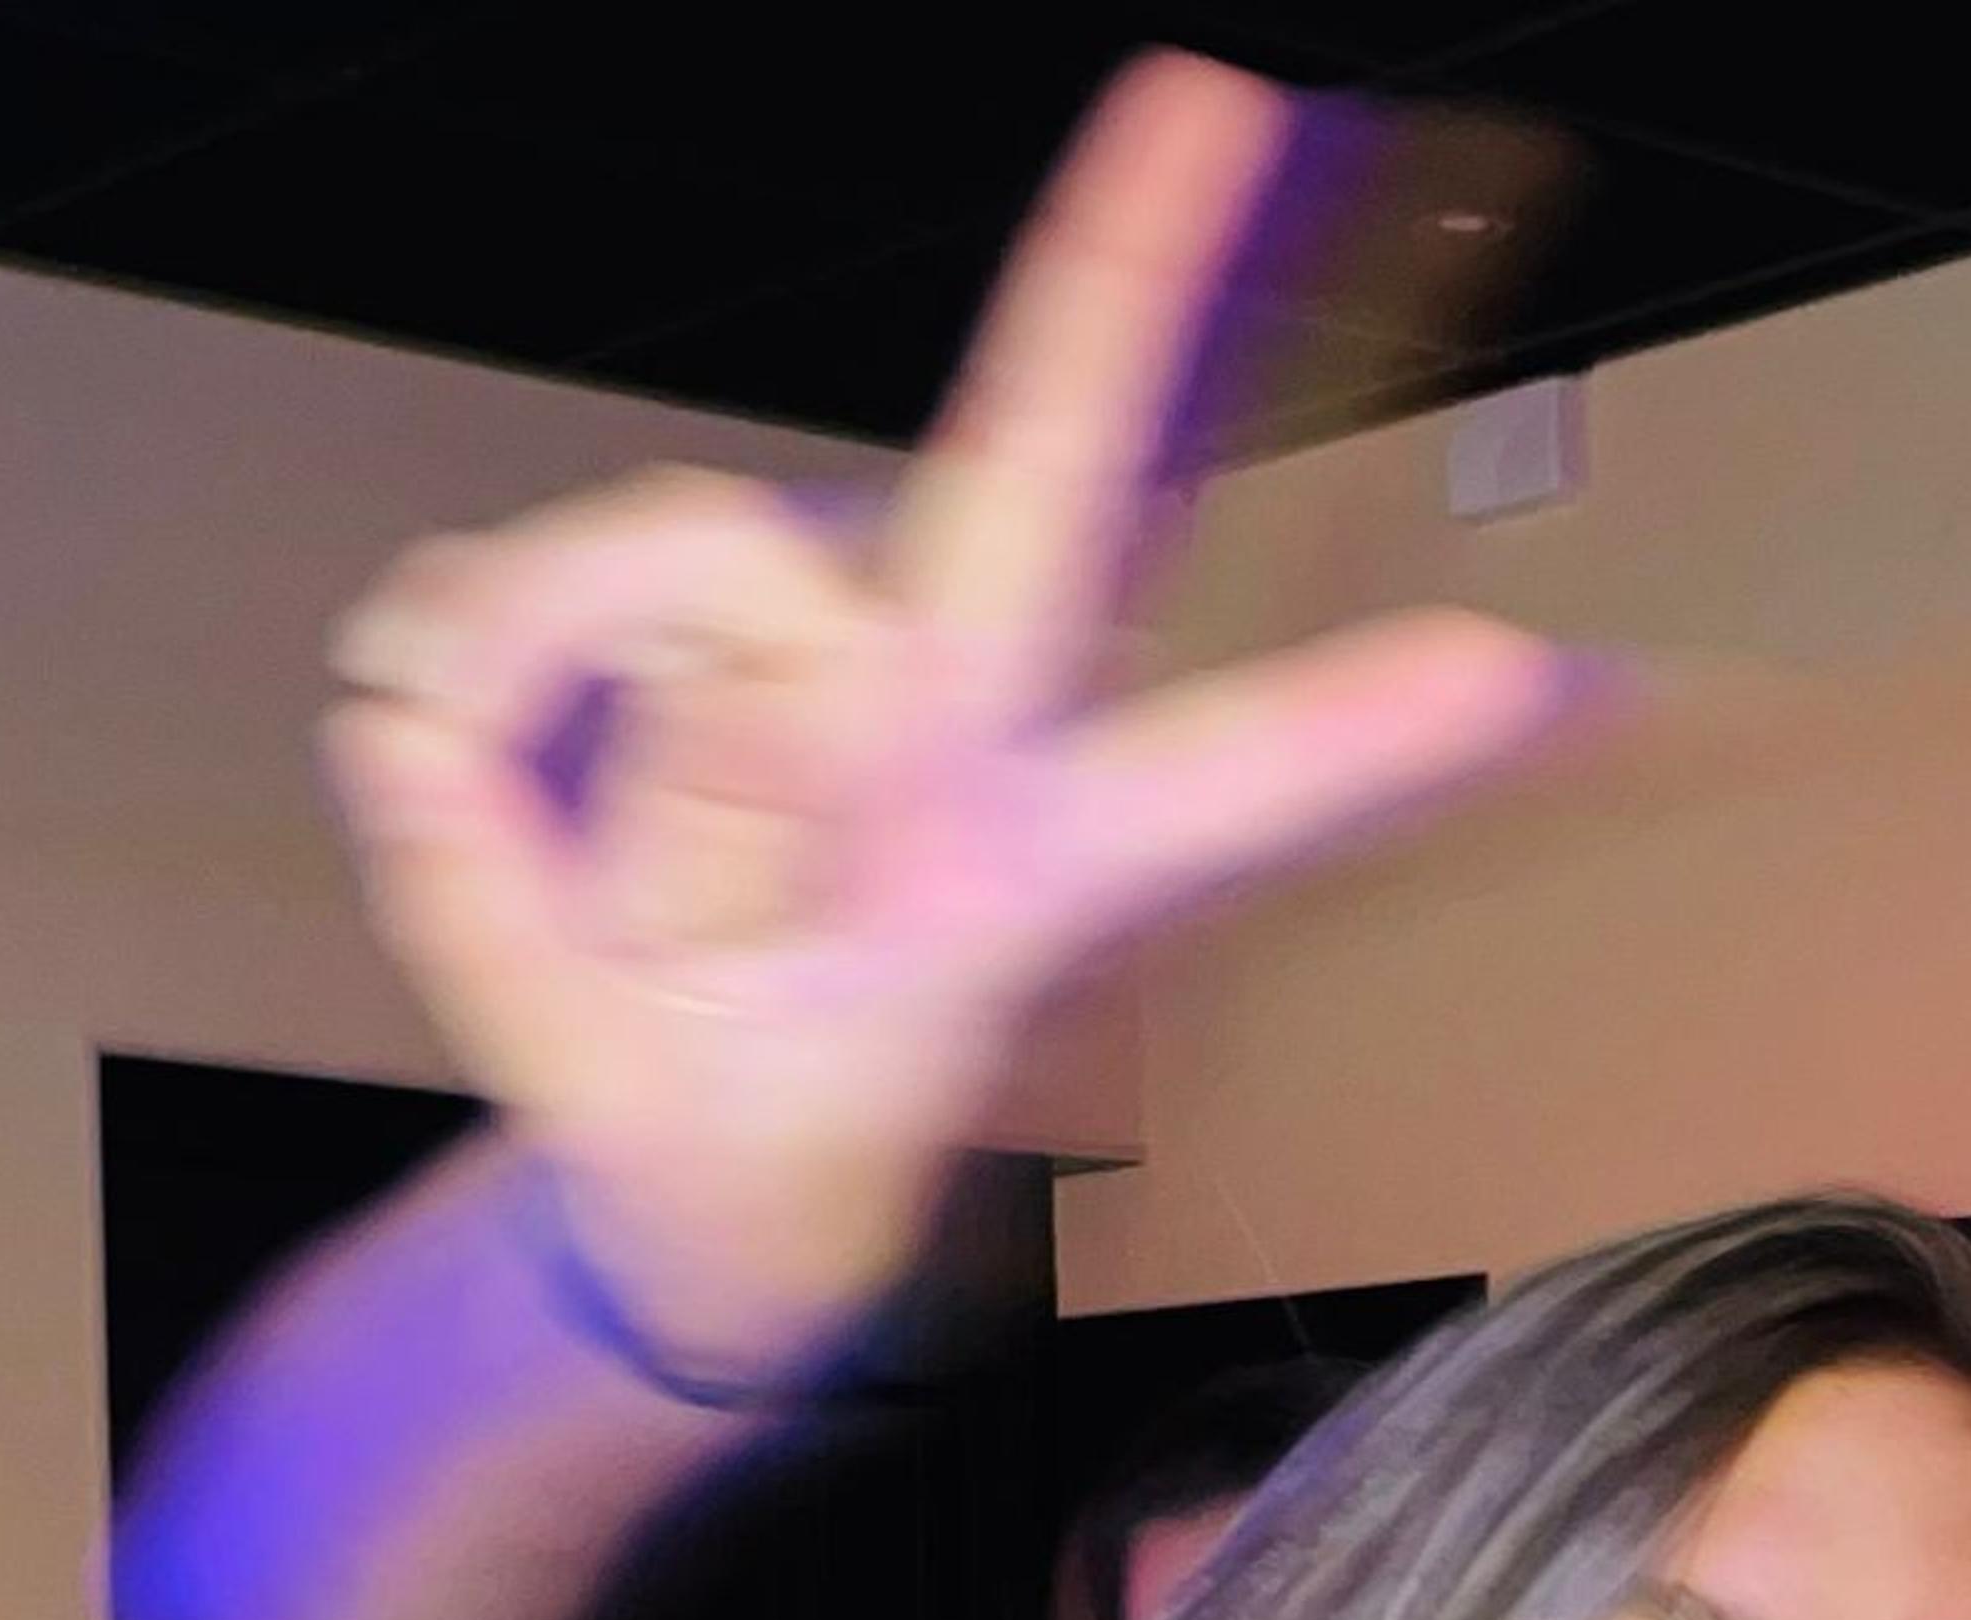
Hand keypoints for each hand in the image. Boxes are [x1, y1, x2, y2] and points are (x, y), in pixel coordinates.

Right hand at [319, 56, 1584, 1377]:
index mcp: (1011, 861)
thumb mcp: (707, 1089)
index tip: (1509, 671)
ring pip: (688, 572)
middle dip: (1121, 277)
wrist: (647, 1163)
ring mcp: (785, 630)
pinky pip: (497, 614)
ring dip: (596, 772)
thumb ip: (720, 877)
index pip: (1204, 781)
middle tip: (1214, 95)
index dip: (1344, 734)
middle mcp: (925, 707)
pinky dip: (461, 743)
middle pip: (1038, 468)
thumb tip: (755, 678)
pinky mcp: (633, 596)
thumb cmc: (724, 1123)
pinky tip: (511, 803)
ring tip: (627, 906)